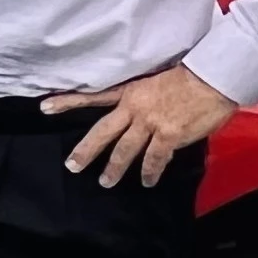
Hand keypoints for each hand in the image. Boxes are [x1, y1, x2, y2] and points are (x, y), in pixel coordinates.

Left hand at [44, 63, 239, 188]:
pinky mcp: (168, 135)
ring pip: (125, 150)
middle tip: (72, 165)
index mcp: (130, 91)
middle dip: (86, 150)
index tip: (44, 107)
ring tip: (105, 181)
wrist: (212, 78)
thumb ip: (144, 99)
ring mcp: (150, 123)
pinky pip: (154, 159)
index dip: (68, 101)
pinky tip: (147, 181)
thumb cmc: (190, 76)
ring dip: (115, 168)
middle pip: (102, 131)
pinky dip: (150, 172)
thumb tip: (141, 116)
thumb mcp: (156, 81)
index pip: (93, 96)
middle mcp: (134, 108)